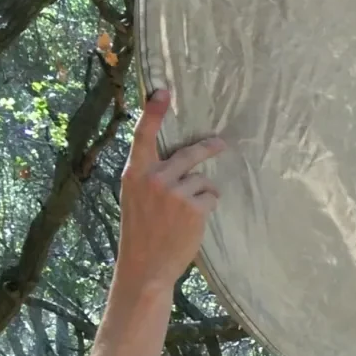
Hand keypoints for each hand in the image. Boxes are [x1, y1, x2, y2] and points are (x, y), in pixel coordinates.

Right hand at [114, 91, 225, 292]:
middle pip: (189, 153)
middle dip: (209, 148)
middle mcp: (154, 177)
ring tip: (187, 212)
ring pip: (202, 180)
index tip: (163, 91)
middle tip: (221, 144)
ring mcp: (174, 192)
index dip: (153, 112)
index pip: (143, 135)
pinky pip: (211, 196)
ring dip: (202, 193)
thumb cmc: (141, 229)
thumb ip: (149, 174)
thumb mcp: (135, 195)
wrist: (146, 264)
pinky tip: (194, 220)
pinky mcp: (194, 207)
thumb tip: (174, 158)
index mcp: (134, 172)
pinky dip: (207, 206)